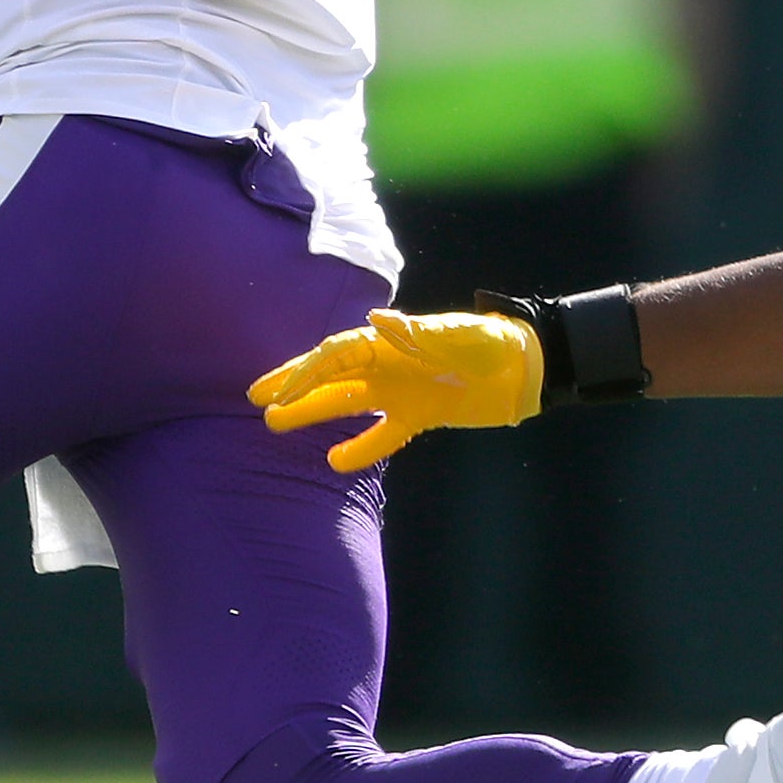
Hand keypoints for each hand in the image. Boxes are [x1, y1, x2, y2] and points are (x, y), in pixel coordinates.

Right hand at [248, 309, 544, 471]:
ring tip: (276, 424)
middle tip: (257, 400)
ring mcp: (400, 391)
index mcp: (391, 341)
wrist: (524, 369)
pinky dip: (360, 448)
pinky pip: (382, 435)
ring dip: (313, 412)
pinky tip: (335, 462)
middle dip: (294, 385)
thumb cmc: (491, 341)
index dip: (305, 370)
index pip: (338, 353)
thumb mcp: (458, 334)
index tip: (278, 390)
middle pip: (331, 375)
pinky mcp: (419, 416)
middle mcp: (388, 364)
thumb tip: (377, 320)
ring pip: (346, 403)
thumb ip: (418, 332)